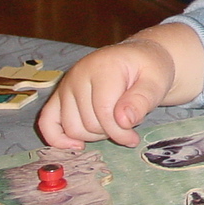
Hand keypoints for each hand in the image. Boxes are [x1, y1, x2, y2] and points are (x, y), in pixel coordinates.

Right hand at [38, 24, 203, 148]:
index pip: (104, 112)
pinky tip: (78, 145)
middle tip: (126, 124)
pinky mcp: (59, 96)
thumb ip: (142, 100)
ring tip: (112, 124)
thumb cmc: (148, 70)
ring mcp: (66, 85)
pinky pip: (47, 122)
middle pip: (87, 123)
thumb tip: (123, 121)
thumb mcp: (156, 82)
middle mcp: (78, 74)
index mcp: (103, 67)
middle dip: (110, 132)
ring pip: (71, 128)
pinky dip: (58, 138)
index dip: (120, 131)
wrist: (138, 59)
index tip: (134, 138)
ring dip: (93, 135)